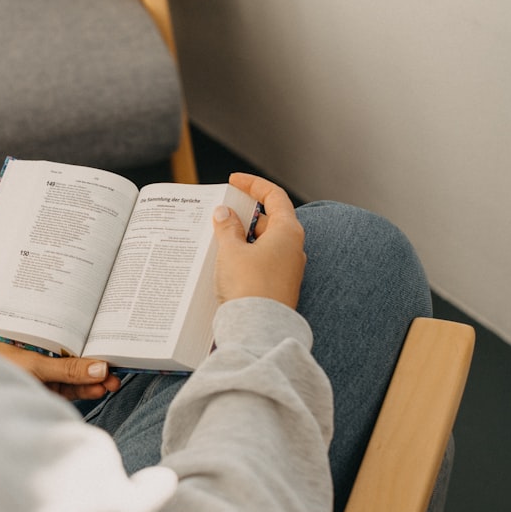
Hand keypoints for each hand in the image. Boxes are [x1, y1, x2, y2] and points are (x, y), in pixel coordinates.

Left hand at [0, 342, 121, 399]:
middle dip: (93, 363)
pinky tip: (98, 389)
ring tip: (111, 382)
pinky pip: (69, 389)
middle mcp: (36, 352)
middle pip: (71, 355)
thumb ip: (67, 370)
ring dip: (92, 380)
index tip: (106, 341)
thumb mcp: (35, 367)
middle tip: (114, 368)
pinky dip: (83, 390)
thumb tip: (101, 368)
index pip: (62, 330)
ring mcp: (41, 372)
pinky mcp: (45, 391)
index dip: (85, 336)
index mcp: (28, 336)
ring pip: (72, 375)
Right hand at [212, 173, 305, 308]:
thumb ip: (226, 227)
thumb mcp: (231, 250)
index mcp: (287, 231)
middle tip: (220, 213)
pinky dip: (246, 255)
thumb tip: (224, 213)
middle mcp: (293, 248)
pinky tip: (226, 260)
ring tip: (217, 237)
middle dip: (244, 214)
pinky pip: (262, 262)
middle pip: (269, 220)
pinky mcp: (279, 286)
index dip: (253, 184)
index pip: (274, 196)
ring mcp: (288, 269)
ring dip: (243, 237)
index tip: (234, 180)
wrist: (258, 330)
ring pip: (264, 243)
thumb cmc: (248, 286)